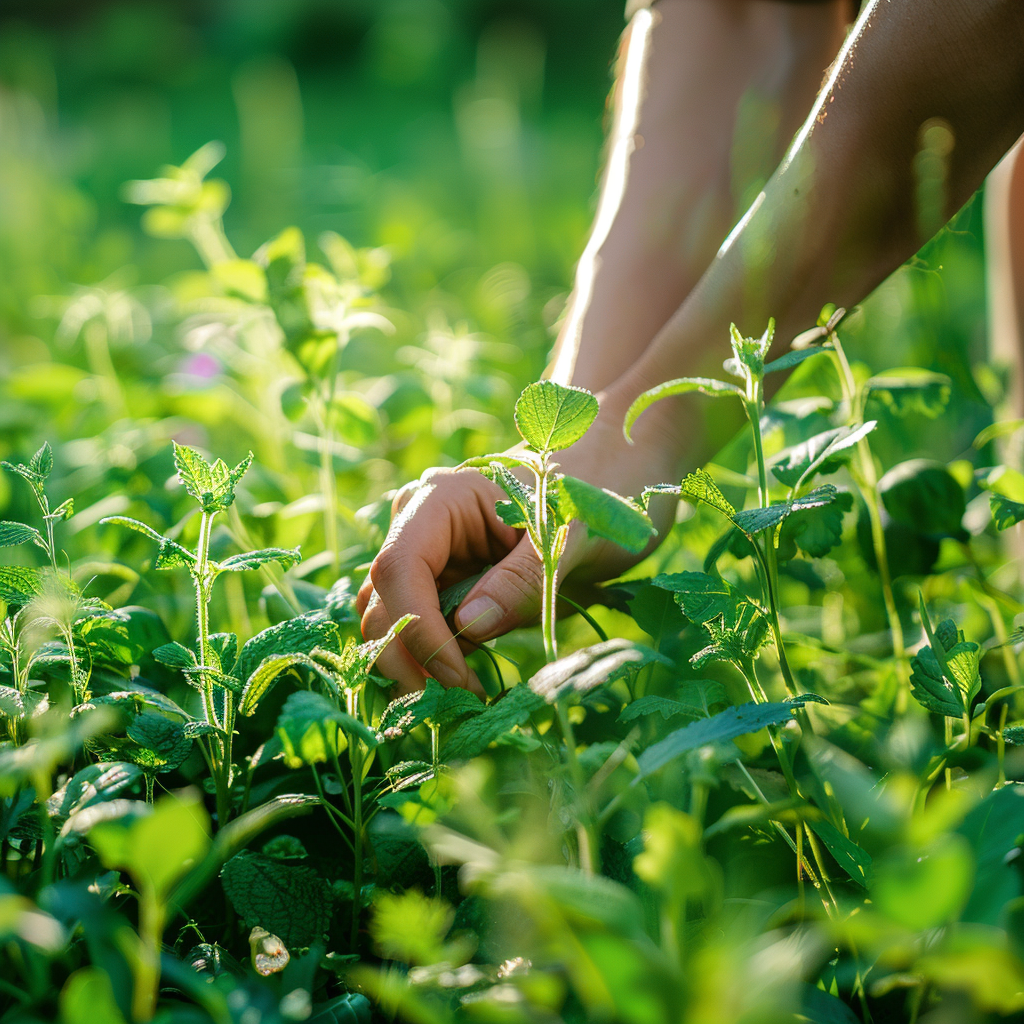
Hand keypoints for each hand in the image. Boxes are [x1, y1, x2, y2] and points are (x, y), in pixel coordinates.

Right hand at [357, 389, 685, 693]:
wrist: (621, 472)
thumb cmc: (603, 489)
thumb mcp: (574, 534)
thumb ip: (523, 578)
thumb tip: (469, 628)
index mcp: (442, 499)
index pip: (399, 570)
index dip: (420, 630)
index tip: (458, 680)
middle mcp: (421, 524)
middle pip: (383, 600)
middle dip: (408, 658)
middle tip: (454, 708)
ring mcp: (431, 554)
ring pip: (390, 617)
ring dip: (413, 665)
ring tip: (457, 703)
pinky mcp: (447, 581)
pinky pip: (420, 623)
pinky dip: (431, 659)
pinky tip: (463, 686)